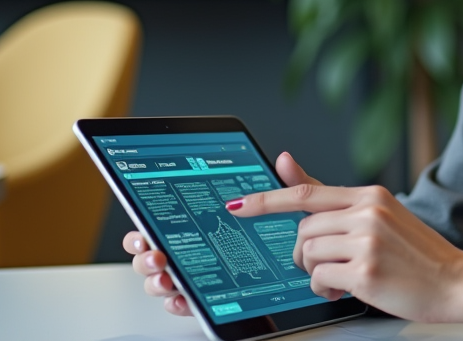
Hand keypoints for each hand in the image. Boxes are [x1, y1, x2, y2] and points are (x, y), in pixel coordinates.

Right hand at [123, 151, 320, 316]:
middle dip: (145, 255)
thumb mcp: (298, 207)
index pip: (166, 222)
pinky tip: (182, 298)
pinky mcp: (213, 298)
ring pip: (165, 279)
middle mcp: (198, 248)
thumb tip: (282, 159)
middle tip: (156, 254)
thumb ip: (291, 185)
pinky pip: (187, 303)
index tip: (145, 228)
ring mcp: (202, 274)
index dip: (146, 226)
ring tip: (168, 276)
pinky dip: (179, 302)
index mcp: (207, 220)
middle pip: (155, 252)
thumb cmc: (298, 231)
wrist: (318, 258)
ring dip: (158, 280)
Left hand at [228, 183, 462, 333]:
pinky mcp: (365, 272)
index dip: (266, 200)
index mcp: (370, 195)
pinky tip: (347, 289)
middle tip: (325, 265)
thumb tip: (285, 160)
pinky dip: (325, 290)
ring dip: (316, 273)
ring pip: (308, 255)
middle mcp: (368, 213)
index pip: (306, 193)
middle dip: (304, 254)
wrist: (456, 281)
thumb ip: (329, 195)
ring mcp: (367, 242)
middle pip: (303, 232)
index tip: (236, 206)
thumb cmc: (416, 252)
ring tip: (342, 277)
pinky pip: (319, 280)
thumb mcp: (378, 214)